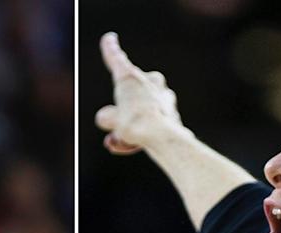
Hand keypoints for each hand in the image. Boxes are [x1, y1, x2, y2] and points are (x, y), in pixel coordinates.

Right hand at [95, 31, 182, 154]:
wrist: (163, 138)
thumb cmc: (135, 124)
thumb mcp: (111, 120)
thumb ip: (108, 116)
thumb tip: (107, 118)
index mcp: (130, 77)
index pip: (116, 59)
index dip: (110, 49)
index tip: (110, 38)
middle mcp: (149, 81)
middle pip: (130, 93)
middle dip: (122, 109)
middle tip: (114, 127)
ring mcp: (164, 96)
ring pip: (142, 110)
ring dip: (131, 126)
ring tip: (122, 141)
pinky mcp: (173, 112)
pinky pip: (153, 123)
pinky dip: (144, 134)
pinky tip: (138, 146)